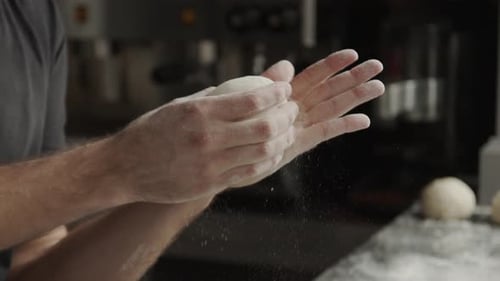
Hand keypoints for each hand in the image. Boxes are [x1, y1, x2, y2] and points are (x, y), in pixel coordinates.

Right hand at [108, 82, 298, 203]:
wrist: (125, 167)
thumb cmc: (153, 130)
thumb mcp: (182, 104)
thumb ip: (220, 95)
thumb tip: (252, 83)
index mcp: (199, 112)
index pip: (252, 100)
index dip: (276, 93)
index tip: (285, 90)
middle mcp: (206, 138)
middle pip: (264, 127)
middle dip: (286, 116)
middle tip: (291, 109)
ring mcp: (209, 164)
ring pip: (262, 152)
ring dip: (282, 140)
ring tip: (286, 131)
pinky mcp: (209, 184)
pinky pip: (249, 173)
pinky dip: (267, 161)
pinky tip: (272, 152)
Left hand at [232, 49, 384, 186]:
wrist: (226, 156)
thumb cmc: (234, 125)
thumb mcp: (247, 98)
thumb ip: (267, 82)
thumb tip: (286, 64)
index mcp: (286, 95)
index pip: (313, 76)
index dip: (332, 65)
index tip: (352, 54)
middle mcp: (297, 110)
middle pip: (329, 90)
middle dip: (353, 78)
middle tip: (378, 66)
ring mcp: (300, 127)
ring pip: (332, 108)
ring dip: (355, 98)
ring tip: (378, 87)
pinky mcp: (298, 144)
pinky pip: (324, 133)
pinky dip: (343, 126)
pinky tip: (363, 120)